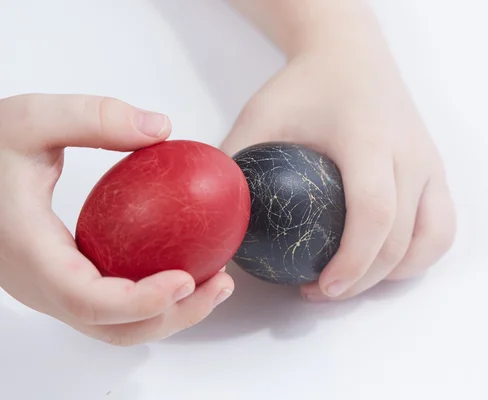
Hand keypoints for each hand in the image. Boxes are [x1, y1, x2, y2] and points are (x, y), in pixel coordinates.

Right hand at [0, 94, 233, 345]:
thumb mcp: (31, 118)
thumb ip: (93, 118)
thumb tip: (161, 128)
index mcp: (30, 254)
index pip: (89, 299)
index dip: (141, 301)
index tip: (187, 279)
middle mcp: (39, 286)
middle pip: (113, 327)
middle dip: (173, 315)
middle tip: (220, 285)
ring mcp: (50, 290)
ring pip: (114, 324)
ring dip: (168, 313)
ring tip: (214, 282)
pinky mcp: (62, 282)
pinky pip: (111, 305)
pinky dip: (151, 298)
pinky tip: (182, 266)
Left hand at [221, 32, 455, 300]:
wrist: (351, 53)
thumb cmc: (304, 86)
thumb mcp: (259, 116)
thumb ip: (235, 164)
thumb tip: (217, 223)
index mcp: (368, 140)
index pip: (373, 213)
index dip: (353, 261)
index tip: (320, 286)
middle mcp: (409, 153)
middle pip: (403, 238)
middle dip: (365, 280)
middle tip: (322, 290)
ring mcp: (430, 162)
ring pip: (433, 238)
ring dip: (396, 272)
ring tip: (355, 279)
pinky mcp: (436, 167)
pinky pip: (441, 225)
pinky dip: (420, 253)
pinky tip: (385, 259)